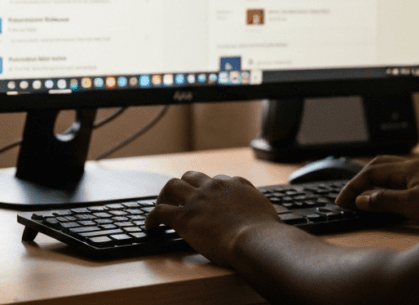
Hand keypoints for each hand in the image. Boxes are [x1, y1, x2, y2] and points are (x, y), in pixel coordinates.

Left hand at [145, 171, 279, 267]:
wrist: (254, 240)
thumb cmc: (265, 233)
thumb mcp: (268, 212)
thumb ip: (259, 207)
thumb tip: (262, 213)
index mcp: (235, 185)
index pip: (218, 180)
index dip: (210, 190)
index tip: (207, 199)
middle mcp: (214, 187)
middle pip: (192, 177)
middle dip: (185, 185)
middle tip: (180, 197)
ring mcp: (197, 200)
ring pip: (172, 186)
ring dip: (165, 195)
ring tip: (161, 205)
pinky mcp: (184, 216)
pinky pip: (159, 211)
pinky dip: (152, 217)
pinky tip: (150, 226)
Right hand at [335, 156, 418, 227]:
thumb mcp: (411, 206)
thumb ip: (383, 201)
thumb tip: (361, 199)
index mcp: (408, 168)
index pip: (371, 172)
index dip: (353, 187)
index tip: (342, 201)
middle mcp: (414, 168)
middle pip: (378, 167)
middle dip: (359, 180)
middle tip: (347, 197)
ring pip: (388, 173)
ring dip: (371, 182)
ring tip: (361, 197)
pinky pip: (399, 181)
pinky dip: (385, 188)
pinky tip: (385, 198)